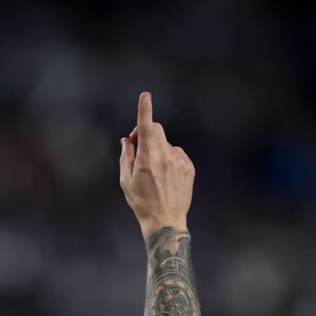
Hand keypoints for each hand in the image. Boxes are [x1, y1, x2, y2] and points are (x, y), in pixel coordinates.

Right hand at [119, 91, 194, 235]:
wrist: (165, 220)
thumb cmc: (141, 202)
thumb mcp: (125, 181)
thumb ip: (125, 157)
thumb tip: (127, 140)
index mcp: (148, 159)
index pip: (147, 127)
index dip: (145, 109)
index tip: (146, 95)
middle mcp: (166, 156)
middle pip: (157, 130)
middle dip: (146, 134)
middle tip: (137, 148)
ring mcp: (180, 161)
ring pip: (166, 144)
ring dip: (158, 149)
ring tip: (153, 172)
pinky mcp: (189, 167)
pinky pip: (177, 154)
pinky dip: (169, 158)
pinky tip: (165, 176)